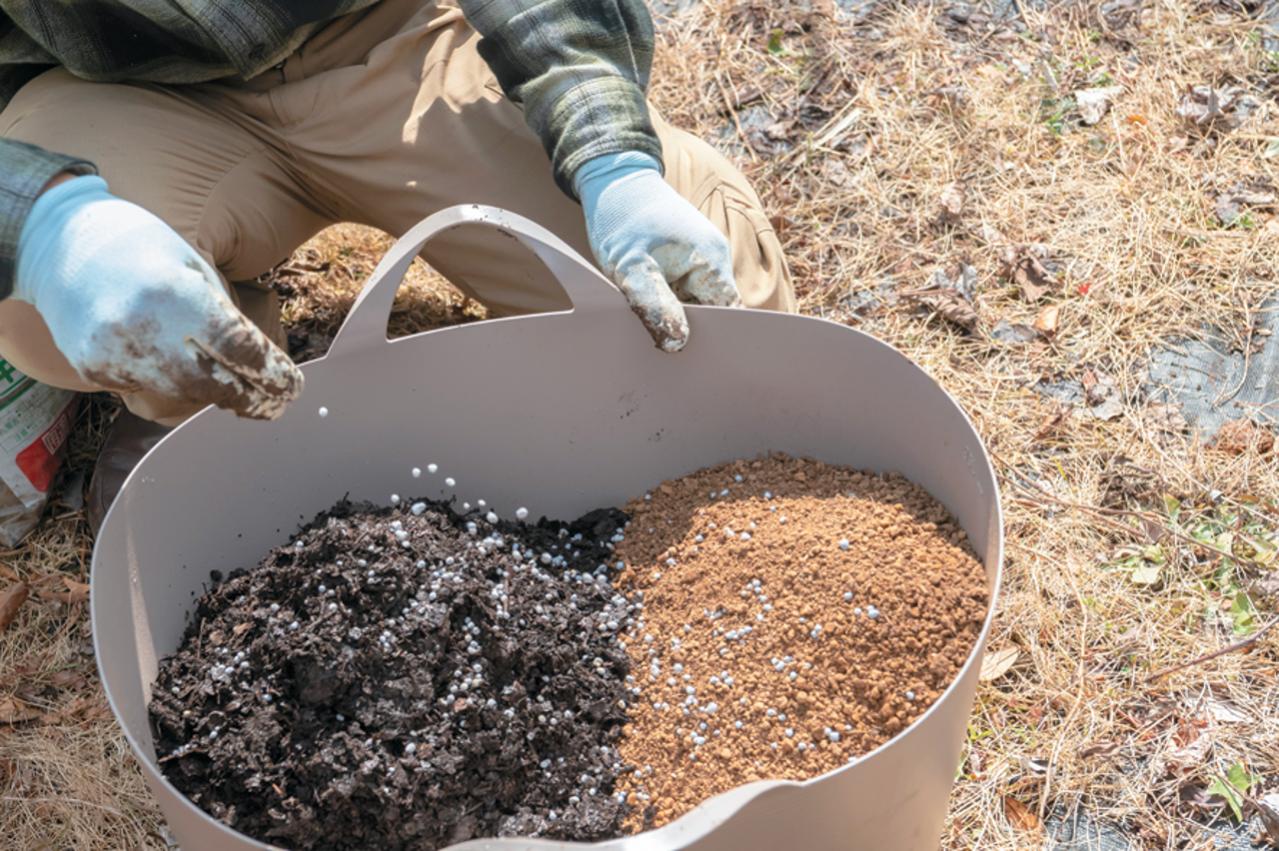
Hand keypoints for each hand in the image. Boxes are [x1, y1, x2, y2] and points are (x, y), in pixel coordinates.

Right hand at [15, 176, 301, 418]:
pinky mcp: (94, 371)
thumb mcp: (194, 267)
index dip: (272, 374)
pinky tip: (178, 367)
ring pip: (183, 396)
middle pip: (213, 386)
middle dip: (252, 399)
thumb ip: (224, 315)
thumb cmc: (143, 250)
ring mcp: (113, 355)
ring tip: (236, 387)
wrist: (59, 245)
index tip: (293, 385)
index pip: (238, 349)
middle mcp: (141, 329)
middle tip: (277, 404)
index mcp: (175, 294)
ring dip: (215, 394)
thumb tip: (261, 365)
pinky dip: (173, 386)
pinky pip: (149, 392)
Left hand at [574, 152, 739, 350]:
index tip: (685, 354)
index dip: (710, 337)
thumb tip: (677, 345)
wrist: (613, 179)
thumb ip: (656, 307)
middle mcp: (714, 258)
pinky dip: (667, 300)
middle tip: (657, 342)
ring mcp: (701, 257)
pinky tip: (648, 305)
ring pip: (695, 301)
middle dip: (689, 328)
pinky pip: (684, 290)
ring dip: (675, 313)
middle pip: (712, 310)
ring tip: (649, 320)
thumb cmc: (621, 218)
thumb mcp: (632, 268)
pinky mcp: (685, 257)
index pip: (727, 313)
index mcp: (711, 259)